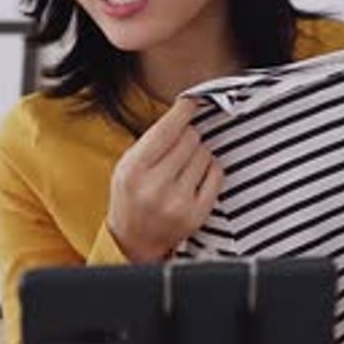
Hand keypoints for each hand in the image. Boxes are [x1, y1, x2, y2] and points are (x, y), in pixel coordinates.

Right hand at [107, 98, 222, 262]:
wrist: (133, 240)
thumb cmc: (131, 197)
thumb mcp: (127, 165)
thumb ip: (152, 140)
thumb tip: (185, 112)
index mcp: (134, 170)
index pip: (167, 130)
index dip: (183, 111)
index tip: (190, 103)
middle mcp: (156, 186)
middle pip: (190, 138)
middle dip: (187, 136)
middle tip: (178, 148)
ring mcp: (179, 202)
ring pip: (205, 154)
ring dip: (198, 154)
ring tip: (183, 168)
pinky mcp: (197, 213)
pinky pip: (217, 173)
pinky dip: (210, 169)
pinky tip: (196, 177)